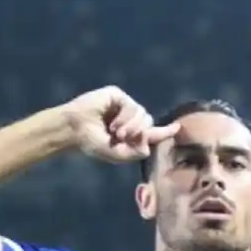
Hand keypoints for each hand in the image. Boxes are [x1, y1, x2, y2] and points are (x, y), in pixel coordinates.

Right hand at [59, 86, 180, 162]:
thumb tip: (148, 146)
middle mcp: (128, 118)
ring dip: (133, 126)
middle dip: (140, 132)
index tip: (177, 128)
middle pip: (149, 123)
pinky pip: (133, 106)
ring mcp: (123, 105)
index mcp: (129, 133)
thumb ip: (134, 153)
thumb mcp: (116, 154)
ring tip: (116, 132)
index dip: (165, 131)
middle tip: (123, 138)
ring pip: (144, 115)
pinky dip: (126, 117)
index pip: (151, 132)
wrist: (73, 129)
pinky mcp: (118, 96)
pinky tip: (113, 123)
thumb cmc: (91, 142)